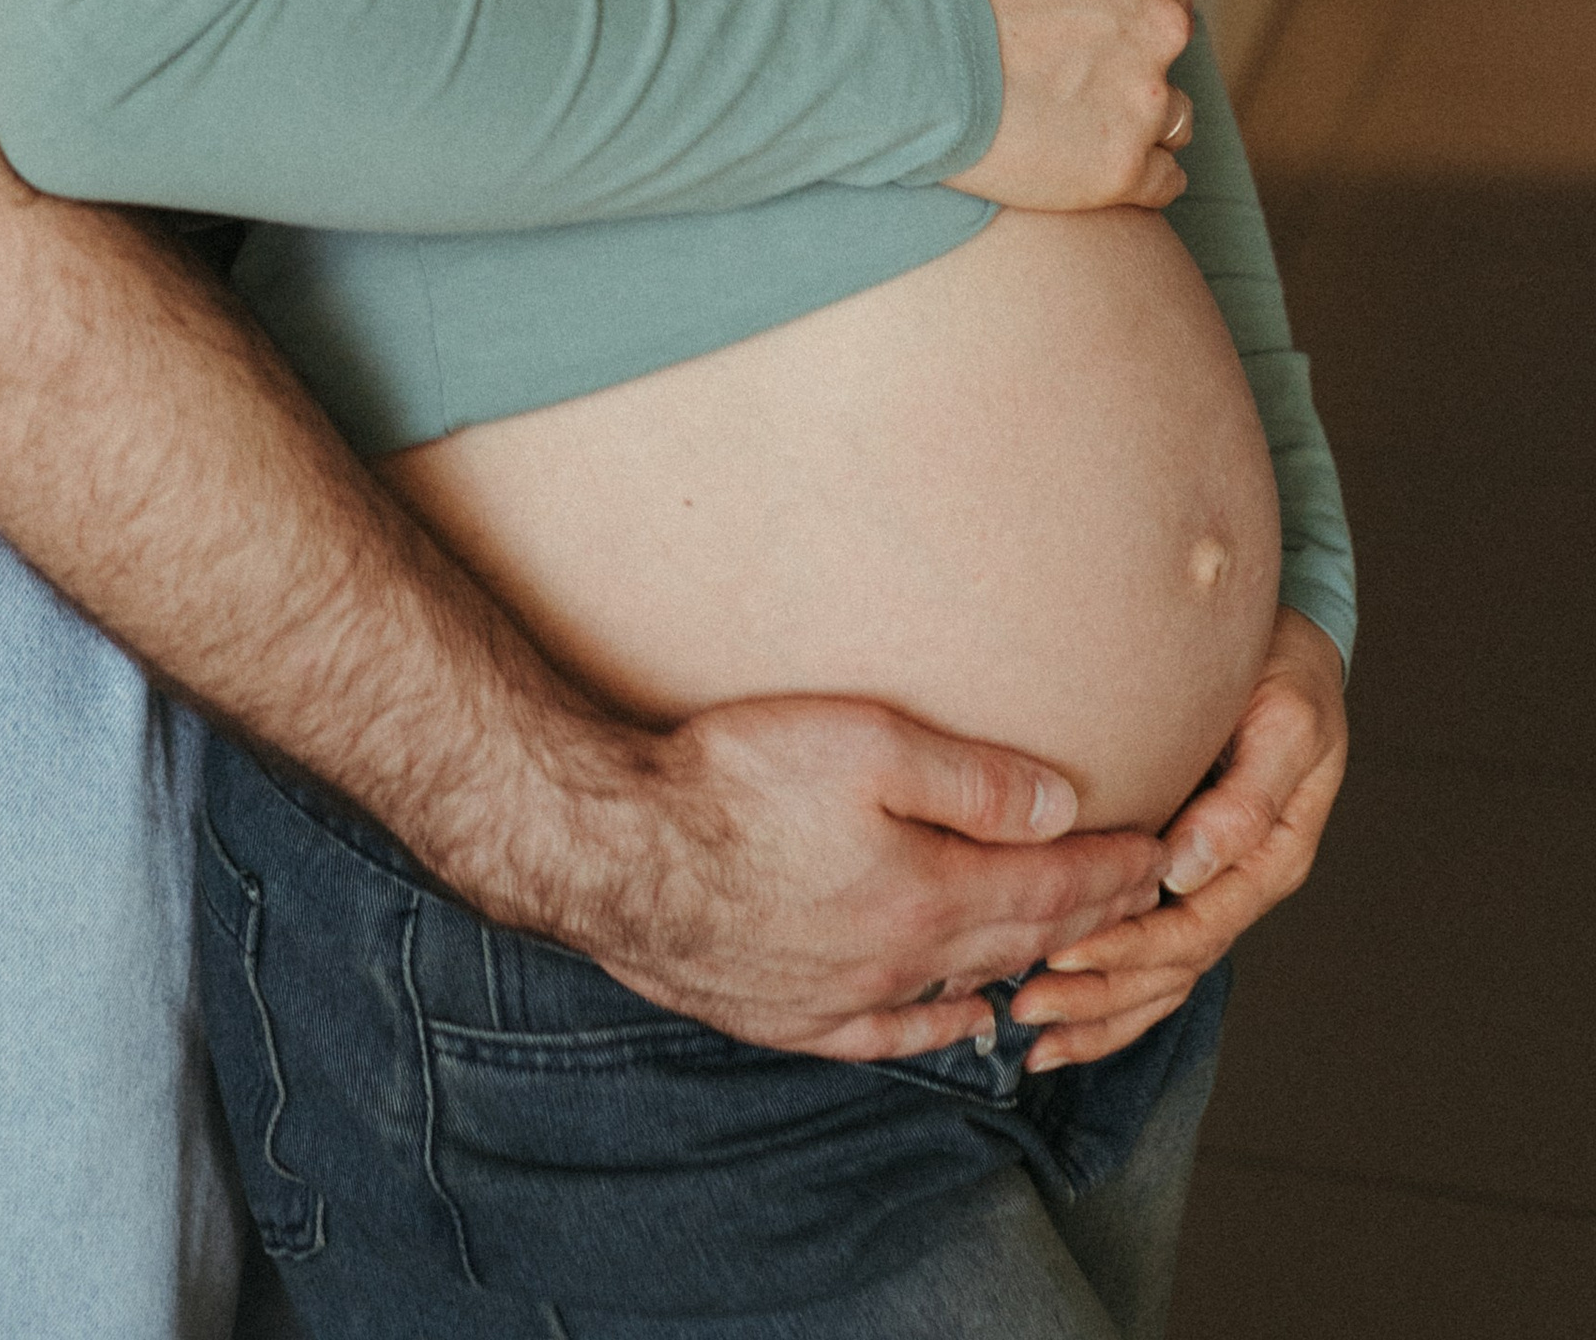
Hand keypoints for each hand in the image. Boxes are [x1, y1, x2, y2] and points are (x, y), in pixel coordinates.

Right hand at [564, 695, 1167, 1061]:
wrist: (615, 849)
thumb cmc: (732, 779)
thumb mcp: (861, 742)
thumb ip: (971, 780)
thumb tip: (1063, 806)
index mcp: (929, 893)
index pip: (1051, 887)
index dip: (1113, 870)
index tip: (1162, 854)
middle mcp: (901, 960)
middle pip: (1019, 940)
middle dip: (1090, 916)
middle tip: (1141, 896)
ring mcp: (845, 996)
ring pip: (963, 990)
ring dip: (1024, 966)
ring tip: (1066, 946)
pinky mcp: (789, 1015)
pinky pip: (891, 1035)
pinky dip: (942, 1029)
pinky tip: (963, 1020)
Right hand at [920, 0, 1194, 213]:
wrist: (894, 55)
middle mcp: (1159, 22)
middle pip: (1170, 27)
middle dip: (1127, 34)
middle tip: (1062, 44)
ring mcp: (1145, 100)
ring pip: (1173, 108)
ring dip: (1134, 106)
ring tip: (1071, 108)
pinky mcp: (1121, 168)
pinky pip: (1161, 177)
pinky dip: (1132, 169)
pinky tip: (1084, 156)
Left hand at [1007, 611, 1349, 1068]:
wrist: (1285, 643)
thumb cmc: (1286, 673)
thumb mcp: (1286, 723)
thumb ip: (1247, 798)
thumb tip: (1189, 870)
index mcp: (1270, 858)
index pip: (1196, 927)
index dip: (1131, 947)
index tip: (1065, 953)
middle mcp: (1238, 885)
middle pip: (1170, 967)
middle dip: (1100, 994)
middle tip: (1027, 1006)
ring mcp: (1212, 886)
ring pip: (1159, 977)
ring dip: (1100, 1010)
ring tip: (1033, 1035)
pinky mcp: (1183, 875)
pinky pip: (1151, 952)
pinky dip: (1110, 993)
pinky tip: (1061, 1018)